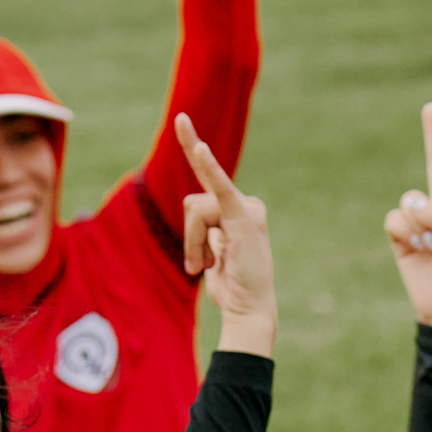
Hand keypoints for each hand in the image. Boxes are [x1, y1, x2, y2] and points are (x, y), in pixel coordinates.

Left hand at [175, 112, 274, 358]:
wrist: (250, 311)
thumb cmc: (232, 288)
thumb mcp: (211, 255)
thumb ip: (205, 233)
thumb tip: (203, 226)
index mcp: (235, 210)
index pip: (206, 176)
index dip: (192, 146)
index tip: (181, 120)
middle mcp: (244, 204)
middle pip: (192, 204)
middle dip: (189, 238)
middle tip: (200, 266)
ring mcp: (246, 208)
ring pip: (194, 210)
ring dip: (194, 244)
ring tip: (211, 265)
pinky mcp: (243, 217)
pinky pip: (220, 189)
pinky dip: (209, 168)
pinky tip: (198, 148)